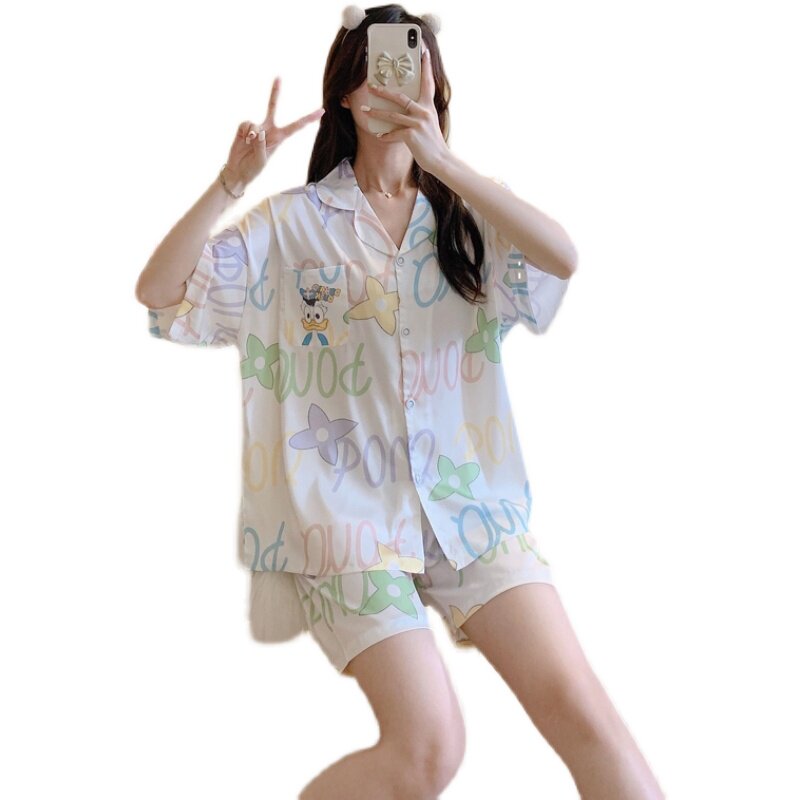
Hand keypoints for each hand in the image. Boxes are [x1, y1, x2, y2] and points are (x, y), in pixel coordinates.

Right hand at [225, 77, 324, 186]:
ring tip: (249, 144)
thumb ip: (260, 146)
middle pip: (273, 107)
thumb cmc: (253, 170)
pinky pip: (245, 124)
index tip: (322, 111)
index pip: (296, 127)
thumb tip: (258, 131)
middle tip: (279, 77)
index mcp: (279, 138)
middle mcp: (269, 130)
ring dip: (251, 135)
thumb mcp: (261, 161)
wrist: (238, 171)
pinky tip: (243, 140)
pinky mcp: (244, 128)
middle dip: (275, 92)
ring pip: (254, 123)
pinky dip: (243, 132)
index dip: (308, 119)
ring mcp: (256, 128)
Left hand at [364, 48, 448, 174]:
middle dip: (383, 91)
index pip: (427, 82)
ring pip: (392, 115)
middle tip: (371, 86)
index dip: (425, 66)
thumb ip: (419, 113)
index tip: (423, 51)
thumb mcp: (429, 123)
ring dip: (376, 113)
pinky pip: (393, 133)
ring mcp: (418, 123)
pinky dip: (385, 135)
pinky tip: (378, 135)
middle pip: (400, 96)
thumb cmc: (432, 142)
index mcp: (428, 106)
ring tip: (364, 110)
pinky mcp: (412, 135)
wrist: (440, 160)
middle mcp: (424, 111)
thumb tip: (404, 108)